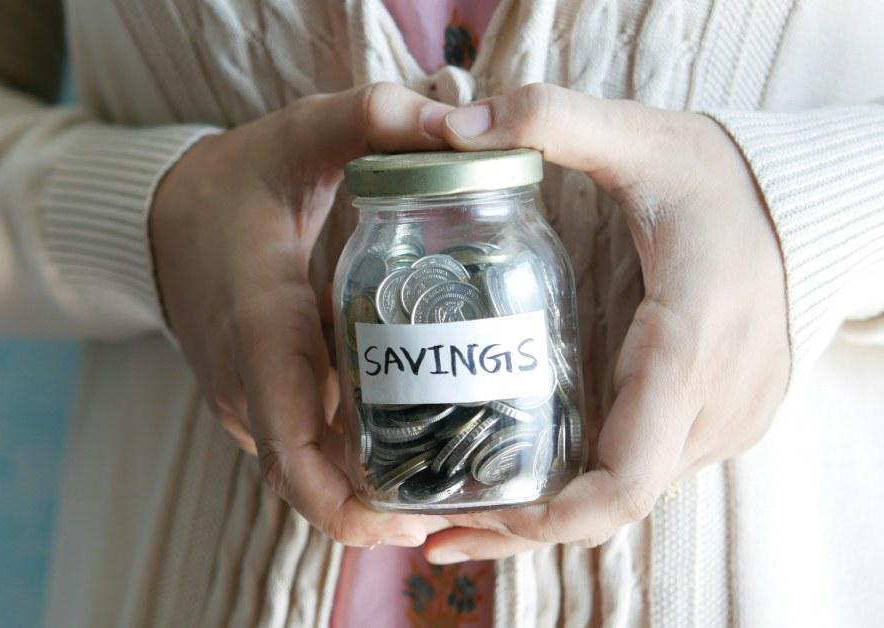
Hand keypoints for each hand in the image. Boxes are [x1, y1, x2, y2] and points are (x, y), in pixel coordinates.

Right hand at [151, 84, 454, 546]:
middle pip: (312, 485)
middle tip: (462, 498)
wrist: (158, 217)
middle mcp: (247, 386)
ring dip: (371, 484)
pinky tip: (413, 431)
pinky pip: (303, 447)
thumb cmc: (233, 182)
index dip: (351, 507)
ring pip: (309, 471)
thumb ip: (372, 118)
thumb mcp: (299, 136)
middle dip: (382, 508)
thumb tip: (461, 126)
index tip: (415, 518)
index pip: (295, 456)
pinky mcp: (252, 402)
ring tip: (454, 469)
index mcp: (261, 333)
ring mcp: (245, 402)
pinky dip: (351, 456)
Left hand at [420, 83, 789, 561]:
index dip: (554, 517)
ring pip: (626, 496)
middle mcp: (712, 405)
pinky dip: (581, 489)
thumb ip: (553, 120)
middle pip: (612, 503)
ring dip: (547, 514)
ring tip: (455, 512)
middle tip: (430, 529)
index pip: (627, 475)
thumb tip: (454, 125)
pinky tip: (518, 482)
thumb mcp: (641, 138)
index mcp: (688, 346)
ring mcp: (722, 423)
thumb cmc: (722, 178)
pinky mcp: (716, 423)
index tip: (481, 519)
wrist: (809, 204)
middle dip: (523, 524)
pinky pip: (641, 473)